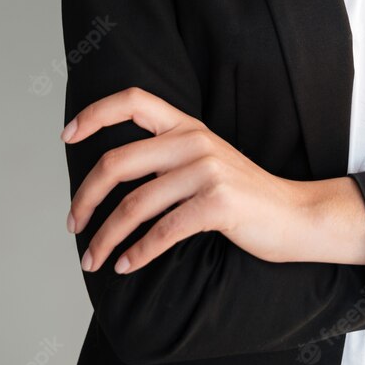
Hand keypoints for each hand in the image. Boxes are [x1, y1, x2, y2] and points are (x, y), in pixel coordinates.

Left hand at [61, 87, 324, 272]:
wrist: (296, 214)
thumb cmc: (244, 195)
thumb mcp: (205, 161)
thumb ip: (167, 157)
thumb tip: (111, 178)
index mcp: (187, 126)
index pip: (133, 100)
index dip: (95, 113)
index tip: (67, 135)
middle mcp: (194, 141)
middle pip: (118, 162)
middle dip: (86, 197)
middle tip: (73, 224)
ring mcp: (207, 171)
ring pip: (135, 204)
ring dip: (106, 237)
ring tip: (93, 260)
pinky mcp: (218, 203)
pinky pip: (162, 231)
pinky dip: (137, 253)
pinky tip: (126, 265)